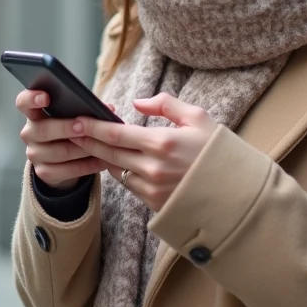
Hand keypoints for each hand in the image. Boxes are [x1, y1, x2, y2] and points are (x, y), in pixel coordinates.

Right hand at [16, 89, 109, 190]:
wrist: (64, 160)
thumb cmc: (71, 129)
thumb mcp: (73, 116)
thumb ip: (86, 109)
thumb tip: (108, 109)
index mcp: (34, 113)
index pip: (23, 102)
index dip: (31, 99)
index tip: (46, 97)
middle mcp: (29, 133)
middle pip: (43, 129)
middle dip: (65, 127)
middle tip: (83, 127)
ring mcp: (34, 154)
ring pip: (59, 151)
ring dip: (83, 148)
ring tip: (102, 145)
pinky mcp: (44, 173)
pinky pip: (67, 170)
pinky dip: (88, 165)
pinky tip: (102, 161)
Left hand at [70, 93, 217, 211]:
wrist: (237, 195)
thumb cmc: (218, 152)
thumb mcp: (198, 118)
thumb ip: (166, 105)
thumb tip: (138, 102)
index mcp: (162, 143)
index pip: (115, 134)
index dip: (91, 126)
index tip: (75, 119)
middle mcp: (153, 168)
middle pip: (108, 153)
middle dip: (87, 141)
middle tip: (69, 131)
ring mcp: (152, 189)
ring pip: (116, 170)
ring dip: (101, 158)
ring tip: (88, 145)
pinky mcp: (154, 204)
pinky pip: (129, 185)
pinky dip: (120, 172)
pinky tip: (115, 162)